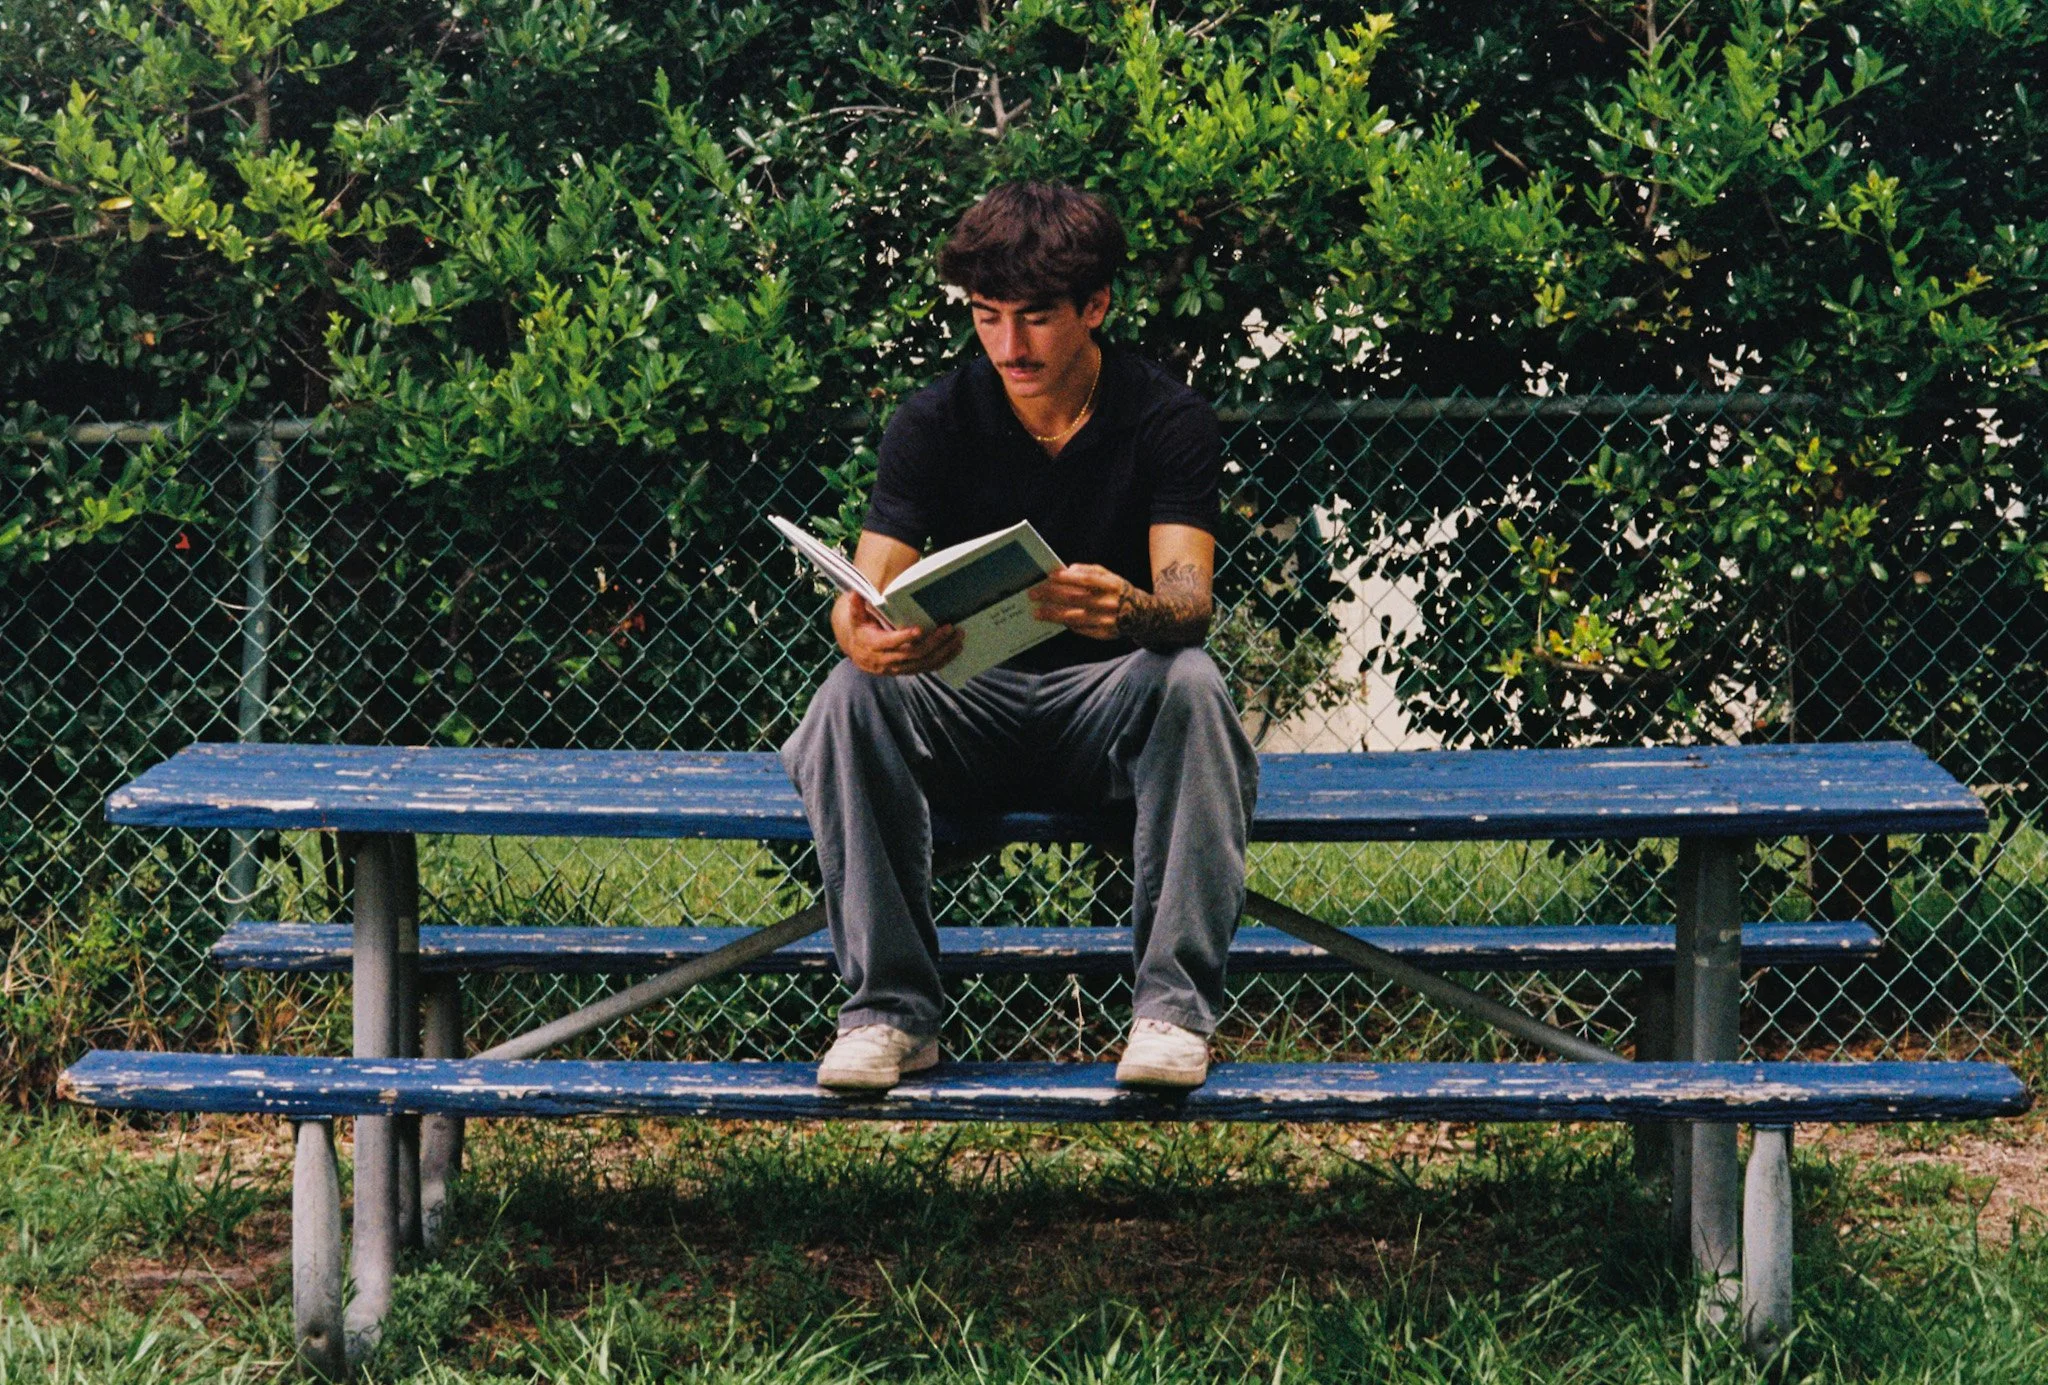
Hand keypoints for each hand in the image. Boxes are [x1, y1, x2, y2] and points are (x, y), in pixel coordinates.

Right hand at [836, 592, 963, 675]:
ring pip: (924, 663)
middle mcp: (888, 660)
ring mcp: (899, 668)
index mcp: (875, 645)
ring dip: (943, 651)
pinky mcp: (909, 670)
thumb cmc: (861, 631)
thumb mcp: (855, 618)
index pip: (891, 643)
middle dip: (934, 642)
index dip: (905, 638)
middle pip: (914, 654)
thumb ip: (856, 607)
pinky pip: (928, 668)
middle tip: (950, 628)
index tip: (920, 630)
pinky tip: (956, 649)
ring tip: (958, 638)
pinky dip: (943, 660)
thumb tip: (855, 593)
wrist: (860, 654)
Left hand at [1030, 564, 1129, 640]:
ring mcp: (1106, 620)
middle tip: (1033, 594)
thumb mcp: (1109, 576)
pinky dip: (1066, 624)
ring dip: (1053, 615)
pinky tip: (1053, 620)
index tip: (1048, 576)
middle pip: (1075, 599)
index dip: (1067, 578)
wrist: (1141, 615)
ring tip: (1037, 612)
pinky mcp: (1104, 634)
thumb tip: (1068, 570)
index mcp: (1111, 585)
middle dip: (1051, 596)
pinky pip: (1080, 629)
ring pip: (1074, 617)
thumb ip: (1090, 571)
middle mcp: (1109, 603)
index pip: (1086, 580)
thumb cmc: (1117, 591)